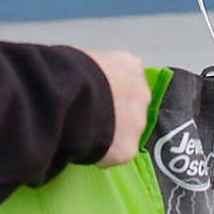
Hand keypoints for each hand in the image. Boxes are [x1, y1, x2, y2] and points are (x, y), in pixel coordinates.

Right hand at [78, 47, 151, 166]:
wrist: (70, 98)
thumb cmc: (71, 71)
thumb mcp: (82, 59)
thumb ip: (92, 70)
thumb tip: (82, 78)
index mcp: (131, 67)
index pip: (126, 79)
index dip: (110, 90)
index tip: (94, 95)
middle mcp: (142, 94)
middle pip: (131, 107)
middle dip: (115, 113)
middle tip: (90, 117)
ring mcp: (138, 123)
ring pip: (126, 133)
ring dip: (110, 135)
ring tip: (84, 134)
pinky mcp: (129, 149)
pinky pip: (115, 153)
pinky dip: (102, 154)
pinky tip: (83, 148)